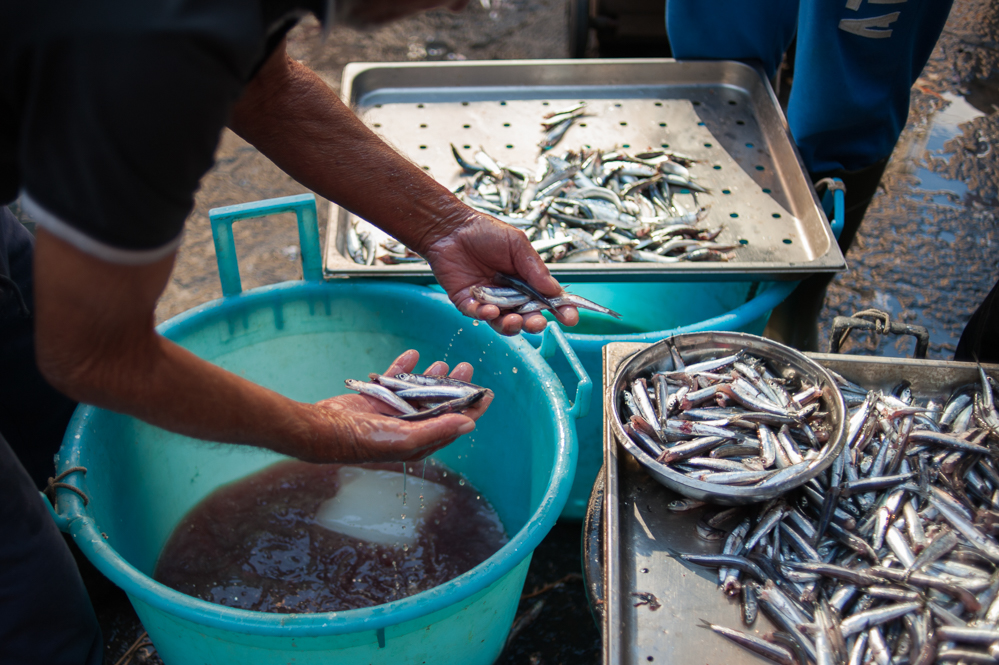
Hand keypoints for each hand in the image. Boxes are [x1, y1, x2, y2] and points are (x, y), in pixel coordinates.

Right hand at [300, 350, 491, 463]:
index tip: (488, 393)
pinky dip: (403, 367)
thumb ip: (438, 430)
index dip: (473, 409)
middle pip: (439, 404)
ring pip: (418, 391)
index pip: (454, 423)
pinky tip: (413, 354)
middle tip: (466, 367)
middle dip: (454, 387)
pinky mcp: (376, 398)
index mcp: (420, 441)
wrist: (325, 430)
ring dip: (431, 376)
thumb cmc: (365, 440)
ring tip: (444, 361)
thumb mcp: (406, 438)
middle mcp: (409, 427)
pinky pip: (394, 379)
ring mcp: (392, 412)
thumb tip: (470, 424)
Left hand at [422, 209, 579, 335]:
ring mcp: (488, 300)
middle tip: (538, 323)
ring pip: (502, 322)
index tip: (570, 318)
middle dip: (534, 323)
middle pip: (526, 317)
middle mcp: (508, 294)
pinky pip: (477, 315)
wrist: (451, 227)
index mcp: (525, 280)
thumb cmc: (484, 231)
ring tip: (514, 319)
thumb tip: (555, 290)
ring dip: (510, 325)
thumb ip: (535, 268)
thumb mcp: (517, 244)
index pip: (547, 300)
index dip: (560, 310)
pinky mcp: (467, 302)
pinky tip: (489, 310)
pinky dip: (484, 315)